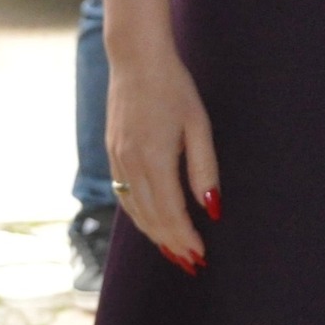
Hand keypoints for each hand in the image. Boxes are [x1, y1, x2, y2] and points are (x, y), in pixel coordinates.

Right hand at [100, 0, 219, 271]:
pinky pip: (124, 196)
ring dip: (154, 235)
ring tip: (174, 252)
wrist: (136, 59)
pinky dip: (139, 216)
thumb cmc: (174, 88)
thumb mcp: (198, 124)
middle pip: (151, 219)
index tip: (201, 257)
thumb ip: (204, 167)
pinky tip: (151, 223)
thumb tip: (212, 207)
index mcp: (153, 160)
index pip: (171, 214)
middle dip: (172, 244)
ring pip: (135, 211)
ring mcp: (117, 160)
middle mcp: (130, 166)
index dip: (186, 238)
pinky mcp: (112, 154)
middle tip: (191, 265)